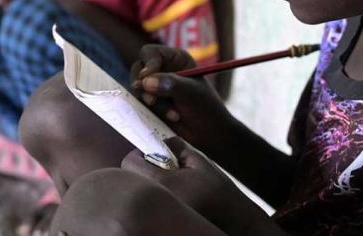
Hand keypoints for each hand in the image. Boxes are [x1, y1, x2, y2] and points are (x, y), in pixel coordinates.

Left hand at [122, 137, 281, 234]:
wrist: (233, 221)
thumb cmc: (218, 191)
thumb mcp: (199, 161)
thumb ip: (177, 147)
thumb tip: (162, 140)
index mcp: (162, 182)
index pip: (130, 163)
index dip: (140, 154)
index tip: (154, 155)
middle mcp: (155, 199)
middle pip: (129, 177)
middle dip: (141, 169)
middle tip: (161, 169)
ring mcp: (157, 210)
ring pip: (137, 189)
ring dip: (146, 182)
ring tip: (169, 184)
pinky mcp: (160, 219)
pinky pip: (147, 201)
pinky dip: (153, 195)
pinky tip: (172, 196)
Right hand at [131, 45, 228, 152]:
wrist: (210, 134)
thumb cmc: (206, 109)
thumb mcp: (191, 92)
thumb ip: (170, 83)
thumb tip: (144, 82)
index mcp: (174, 58)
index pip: (150, 53)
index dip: (147, 65)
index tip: (147, 79)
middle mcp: (163, 69)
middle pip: (138, 70)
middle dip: (145, 87)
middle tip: (152, 101)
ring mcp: (155, 87)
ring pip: (137, 89)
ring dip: (153, 103)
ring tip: (175, 113)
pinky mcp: (151, 103)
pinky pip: (139, 104)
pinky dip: (152, 112)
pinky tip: (172, 117)